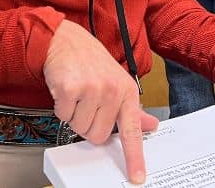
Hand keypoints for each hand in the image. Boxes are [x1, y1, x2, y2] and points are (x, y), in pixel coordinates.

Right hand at [42, 20, 158, 183]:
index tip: (137, 176)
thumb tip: (152, 125)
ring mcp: (92, 90)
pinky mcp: (71, 89)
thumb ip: (133, 108)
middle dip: (89, 124)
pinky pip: (64, 117)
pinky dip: (62, 108)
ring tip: (77, 94)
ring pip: (80, 128)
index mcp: (127, 92)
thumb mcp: (118, 81)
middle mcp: (112, 91)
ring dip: (74, 115)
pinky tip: (66, 91)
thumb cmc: (91, 62)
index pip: (133, 131)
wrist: (65, 40)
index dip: (134, 157)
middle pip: (98, 135)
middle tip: (87, 103)